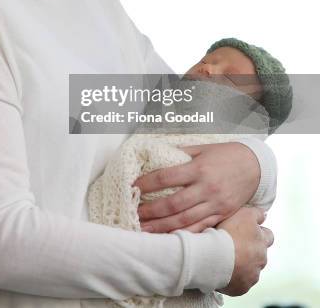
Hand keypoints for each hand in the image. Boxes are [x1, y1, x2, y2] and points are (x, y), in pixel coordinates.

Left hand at [133, 142, 260, 232]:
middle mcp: (206, 188)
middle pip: (173, 204)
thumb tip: (155, 154)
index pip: (166, 177)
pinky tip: (170, 239)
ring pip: (185, 221)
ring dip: (162, 228)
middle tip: (133, 214)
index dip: (147, 183)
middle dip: (150, 211)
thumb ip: (180, 153)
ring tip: (144, 231)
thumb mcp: (202, 148)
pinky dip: (184, 235)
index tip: (133, 187)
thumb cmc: (225, 154)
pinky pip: (201, 229)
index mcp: (198, 168)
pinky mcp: (222, 215)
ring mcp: (215, 204)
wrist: (255, 166)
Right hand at [217, 206, 273, 295]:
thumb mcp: (243, 213)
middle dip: (250, 250)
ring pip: (251, 269)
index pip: (268, 236)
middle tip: (233, 245)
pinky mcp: (243, 288)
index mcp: (262, 241)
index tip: (246, 232)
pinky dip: (234, 278)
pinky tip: (223, 270)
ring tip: (226, 259)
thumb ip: (256, 213)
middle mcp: (261, 259)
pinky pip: (241, 283)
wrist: (213, 256)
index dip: (258, 233)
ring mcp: (253, 275)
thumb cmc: (226, 232)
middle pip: (260, 254)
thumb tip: (265, 214)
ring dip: (242, 265)